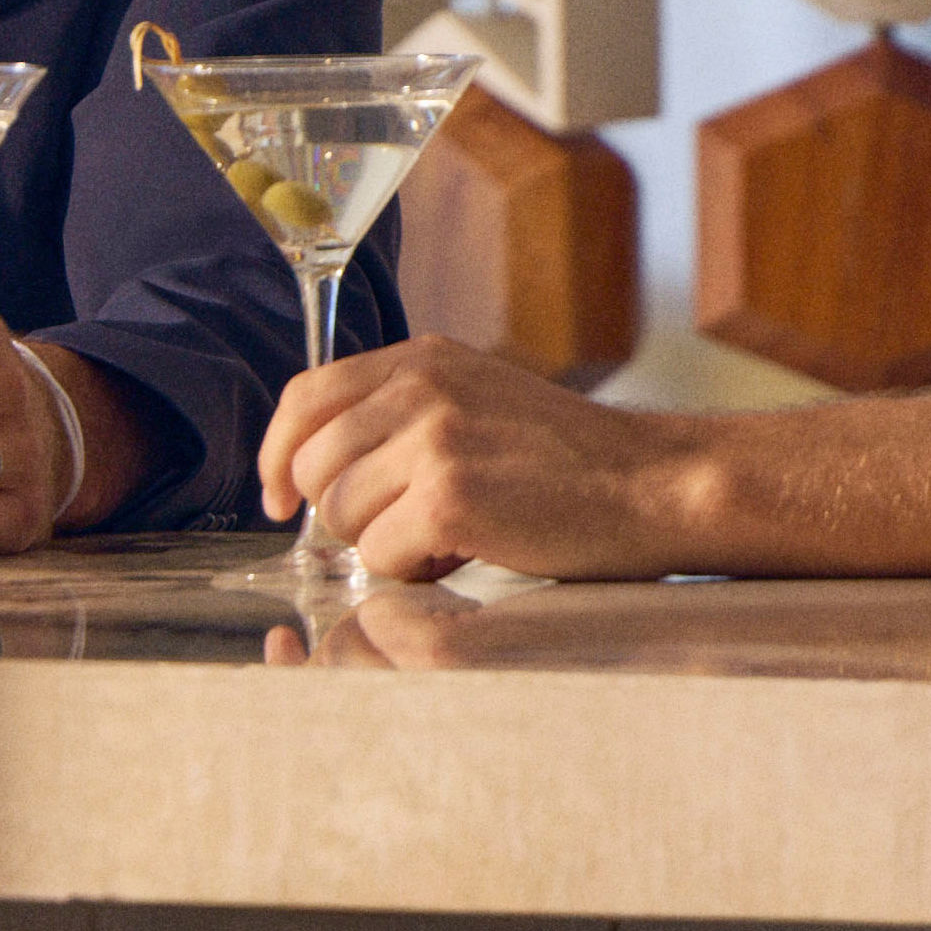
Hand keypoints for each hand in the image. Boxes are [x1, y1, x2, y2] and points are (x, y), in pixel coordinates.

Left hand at [252, 337, 706, 583]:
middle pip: (311, 467)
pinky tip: (466, 552)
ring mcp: (433, 438)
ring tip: (449, 536)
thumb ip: (403, 412)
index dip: (277, 457)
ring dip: (384, 545)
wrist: (653, 485)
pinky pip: (380, 555)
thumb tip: (318, 464)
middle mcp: (419, 387)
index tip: (279, 502)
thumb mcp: (478, 400)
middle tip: (405, 528)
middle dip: (342, 515)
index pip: (304, 399)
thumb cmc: (568, 462)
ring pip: (340, 517)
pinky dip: (414, 571)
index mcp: (420, 359)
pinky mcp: (449, 496)